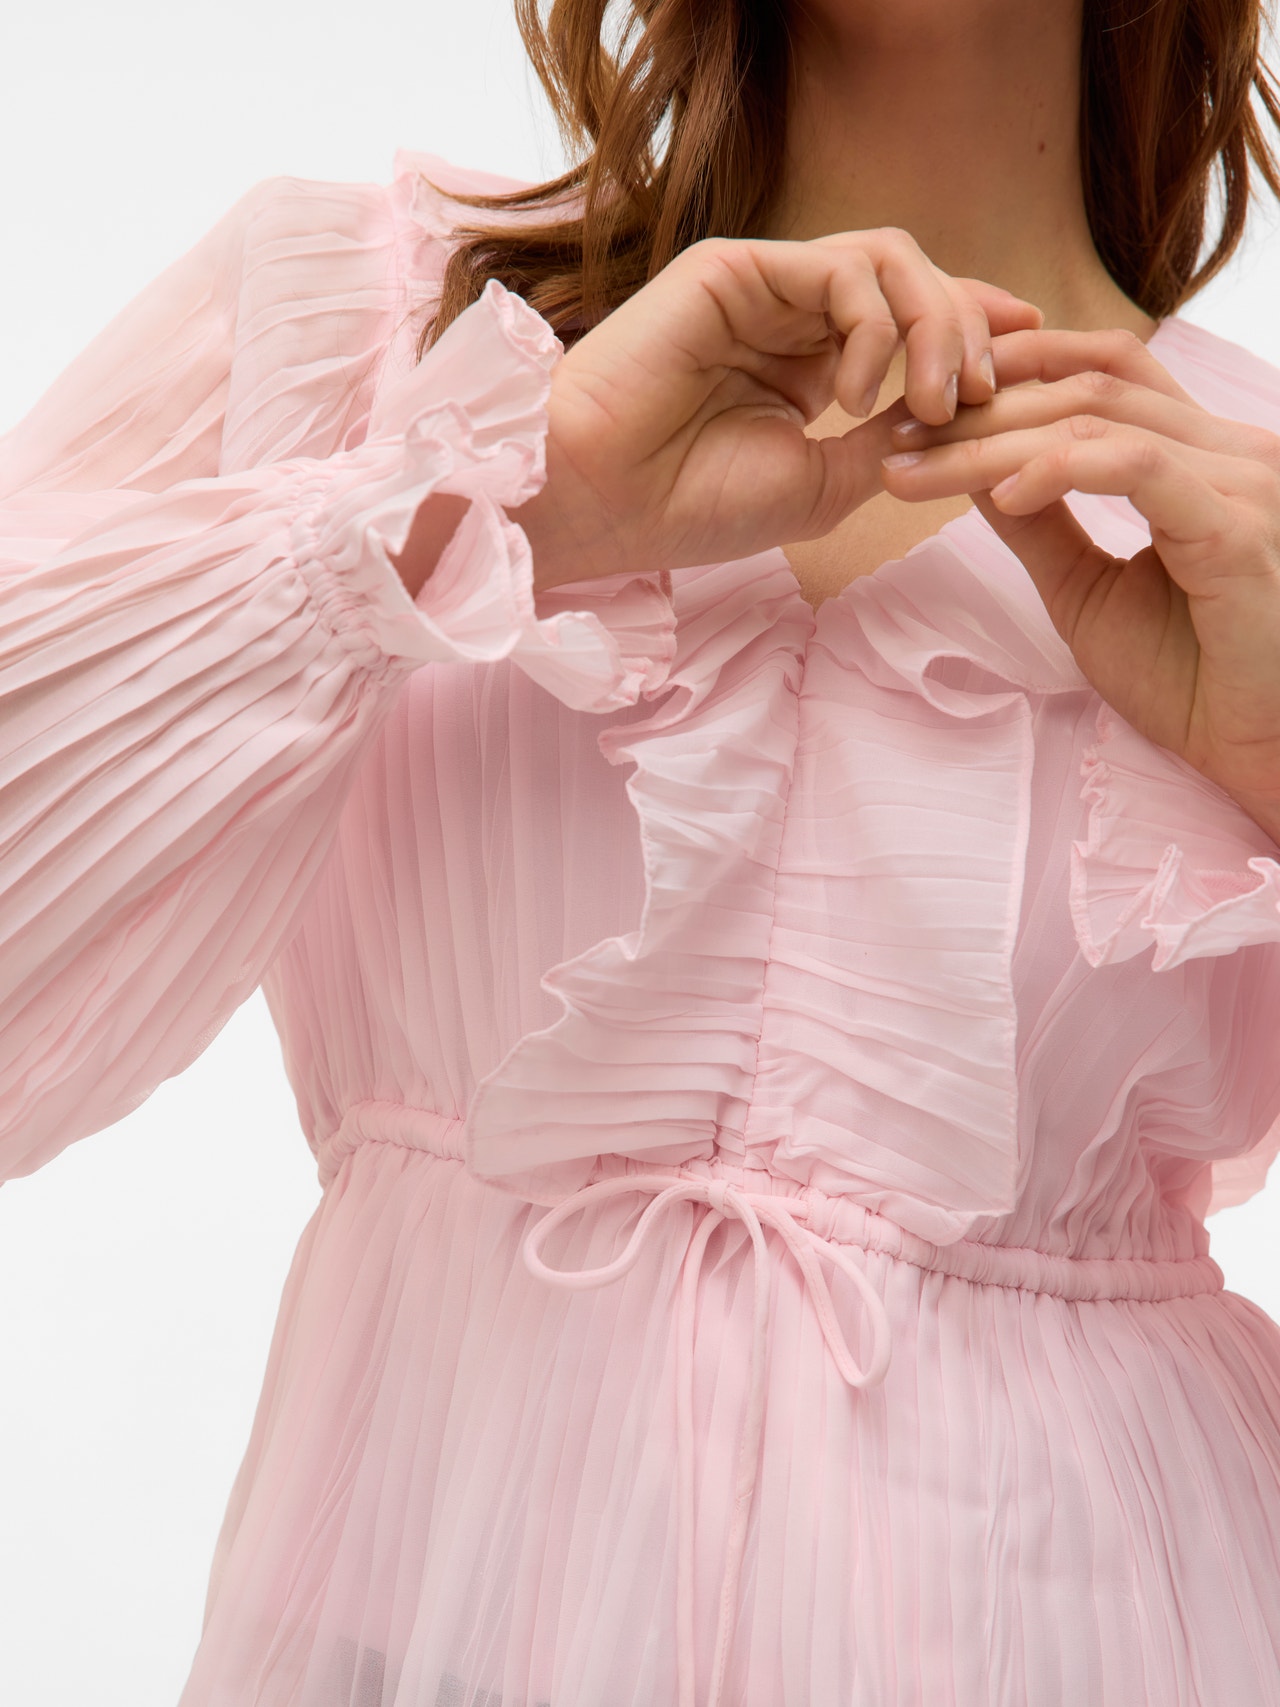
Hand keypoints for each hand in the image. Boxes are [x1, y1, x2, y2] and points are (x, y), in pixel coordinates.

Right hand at [511, 230, 1041, 588]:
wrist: (602, 502)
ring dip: (934, 324)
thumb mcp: (824, 485)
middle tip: (988, 397)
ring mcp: (764, 287)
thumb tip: (960, 411)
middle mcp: (791, 316)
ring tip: (937, 397)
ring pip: (889, 260)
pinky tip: (858, 388)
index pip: (912, 321)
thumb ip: (889, 439)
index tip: (1035, 362)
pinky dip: (873, 323)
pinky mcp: (734, 268)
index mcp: (810, 363)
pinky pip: (839, 268)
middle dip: (971, 331)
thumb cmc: (694, 506)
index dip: (979, 331)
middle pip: (916, 282)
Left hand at [878, 329, 1279, 832]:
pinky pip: (1140, 468)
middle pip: (1091, 388)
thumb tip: (975, 466)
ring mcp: (1239, 484)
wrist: (1255, 750)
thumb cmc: (1188, 678)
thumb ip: (1040, 524)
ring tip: (919, 468)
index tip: (924, 408)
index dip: (1016, 370)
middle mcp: (1229, 452)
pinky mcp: (1236, 532)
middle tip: (897, 437)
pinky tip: (1002, 495)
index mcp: (1202, 456)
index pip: (1107, 371)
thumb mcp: (1086, 589)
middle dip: (982, 407)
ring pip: (1099, 422)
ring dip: (994, 441)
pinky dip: (1062, 470)